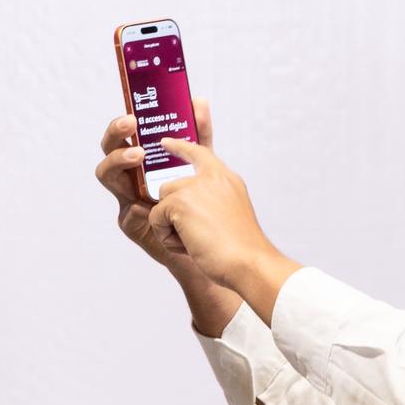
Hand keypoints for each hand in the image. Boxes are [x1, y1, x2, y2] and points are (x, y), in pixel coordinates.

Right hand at [95, 97, 214, 273]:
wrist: (206, 241)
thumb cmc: (197, 200)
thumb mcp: (201, 164)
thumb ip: (199, 136)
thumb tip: (198, 101)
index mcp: (141, 162)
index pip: (123, 137)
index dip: (121, 124)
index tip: (132, 113)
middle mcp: (129, 178)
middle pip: (108, 150)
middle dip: (116, 135)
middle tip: (131, 125)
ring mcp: (126, 200)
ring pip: (108, 176)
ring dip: (120, 161)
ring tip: (139, 156)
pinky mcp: (131, 224)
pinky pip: (127, 212)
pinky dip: (137, 206)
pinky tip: (147, 204)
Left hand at [145, 136, 287, 291]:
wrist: (249, 262)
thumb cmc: (243, 249)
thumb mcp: (230, 214)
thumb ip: (212, 201)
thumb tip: (183, 206)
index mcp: (227, 180)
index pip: (200, 153)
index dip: (180, 147)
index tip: (165, 142)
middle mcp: (213, 178)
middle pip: (171, 187)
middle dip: (172, 213)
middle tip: (193, 236)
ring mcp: (195, 187)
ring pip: (162, 203)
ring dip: (170, 227)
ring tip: (195, 242)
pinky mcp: (180, 201)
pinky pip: (155, 217)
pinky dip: (167, 237)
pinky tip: (189, 245)